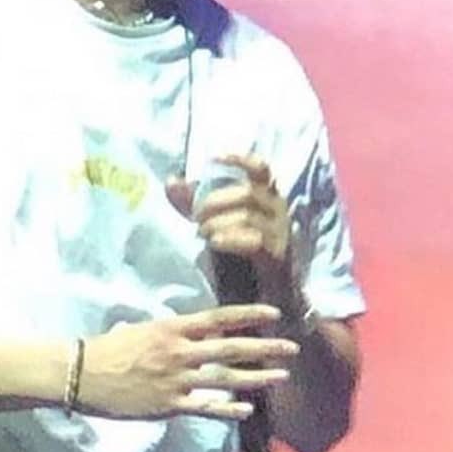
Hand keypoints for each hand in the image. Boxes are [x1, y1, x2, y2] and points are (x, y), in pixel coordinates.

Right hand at [77, 305, 295, 421]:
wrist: (81, 374)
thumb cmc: (107, 348)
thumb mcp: (139, 329)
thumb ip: (167, 332)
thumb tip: (184, 331)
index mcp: (171, 328)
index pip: (219, 318)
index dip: (249, 315)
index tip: (274, 313)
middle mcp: (179, 352)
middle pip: (231, 348)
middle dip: (265, 347)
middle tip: (292, 347)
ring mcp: (176, 380)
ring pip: (225, 378)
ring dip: (257, 377)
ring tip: (282, 376)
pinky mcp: (169, 405)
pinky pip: (205, 407)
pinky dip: (228, 408)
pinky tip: (248, 409)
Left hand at [167, 154, 292, 282]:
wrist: (266, 293)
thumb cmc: (240, 252)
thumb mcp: (217, 223)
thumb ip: (194, 202)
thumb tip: (171, 181)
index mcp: (267, 197)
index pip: (260, 169)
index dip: (240, 160)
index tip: (214, 158)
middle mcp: (278, 210)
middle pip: (247, 193)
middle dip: (216, 202)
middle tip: (195, 217)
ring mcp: (281, 233)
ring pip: (248, 216)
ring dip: (219, 222)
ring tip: (202, 233)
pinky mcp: (278, 255)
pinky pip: (255, 241)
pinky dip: (231, 238)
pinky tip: (214, 242)